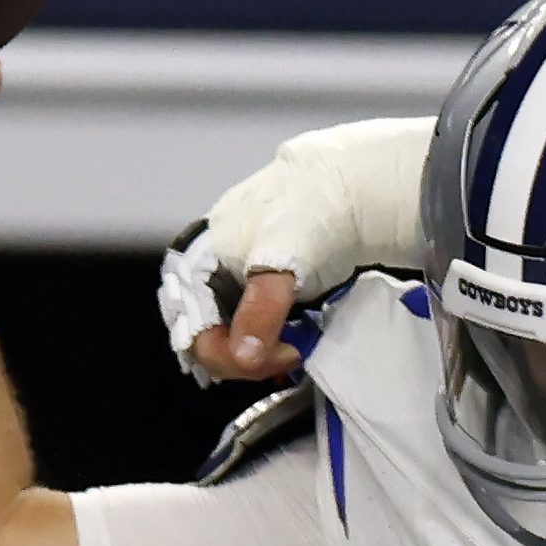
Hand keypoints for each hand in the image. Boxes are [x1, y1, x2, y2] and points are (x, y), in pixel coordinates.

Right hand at [160, 114, 435, 381]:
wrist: (353, 188)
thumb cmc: (310, 213)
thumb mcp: (281, 263)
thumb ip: (260, 310)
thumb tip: (244, 357)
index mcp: (194, 261)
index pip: (192, 329)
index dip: (226, 354)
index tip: (272, 358)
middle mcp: (206, 273)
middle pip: (209, 337)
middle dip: (245, 357)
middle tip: (288, 355)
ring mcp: (234, 280)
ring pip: (232, 336)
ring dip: (260, 352)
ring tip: (295, 348)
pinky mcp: (261, 287)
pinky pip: (253, 327)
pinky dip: (270, 341)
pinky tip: (292, 343)